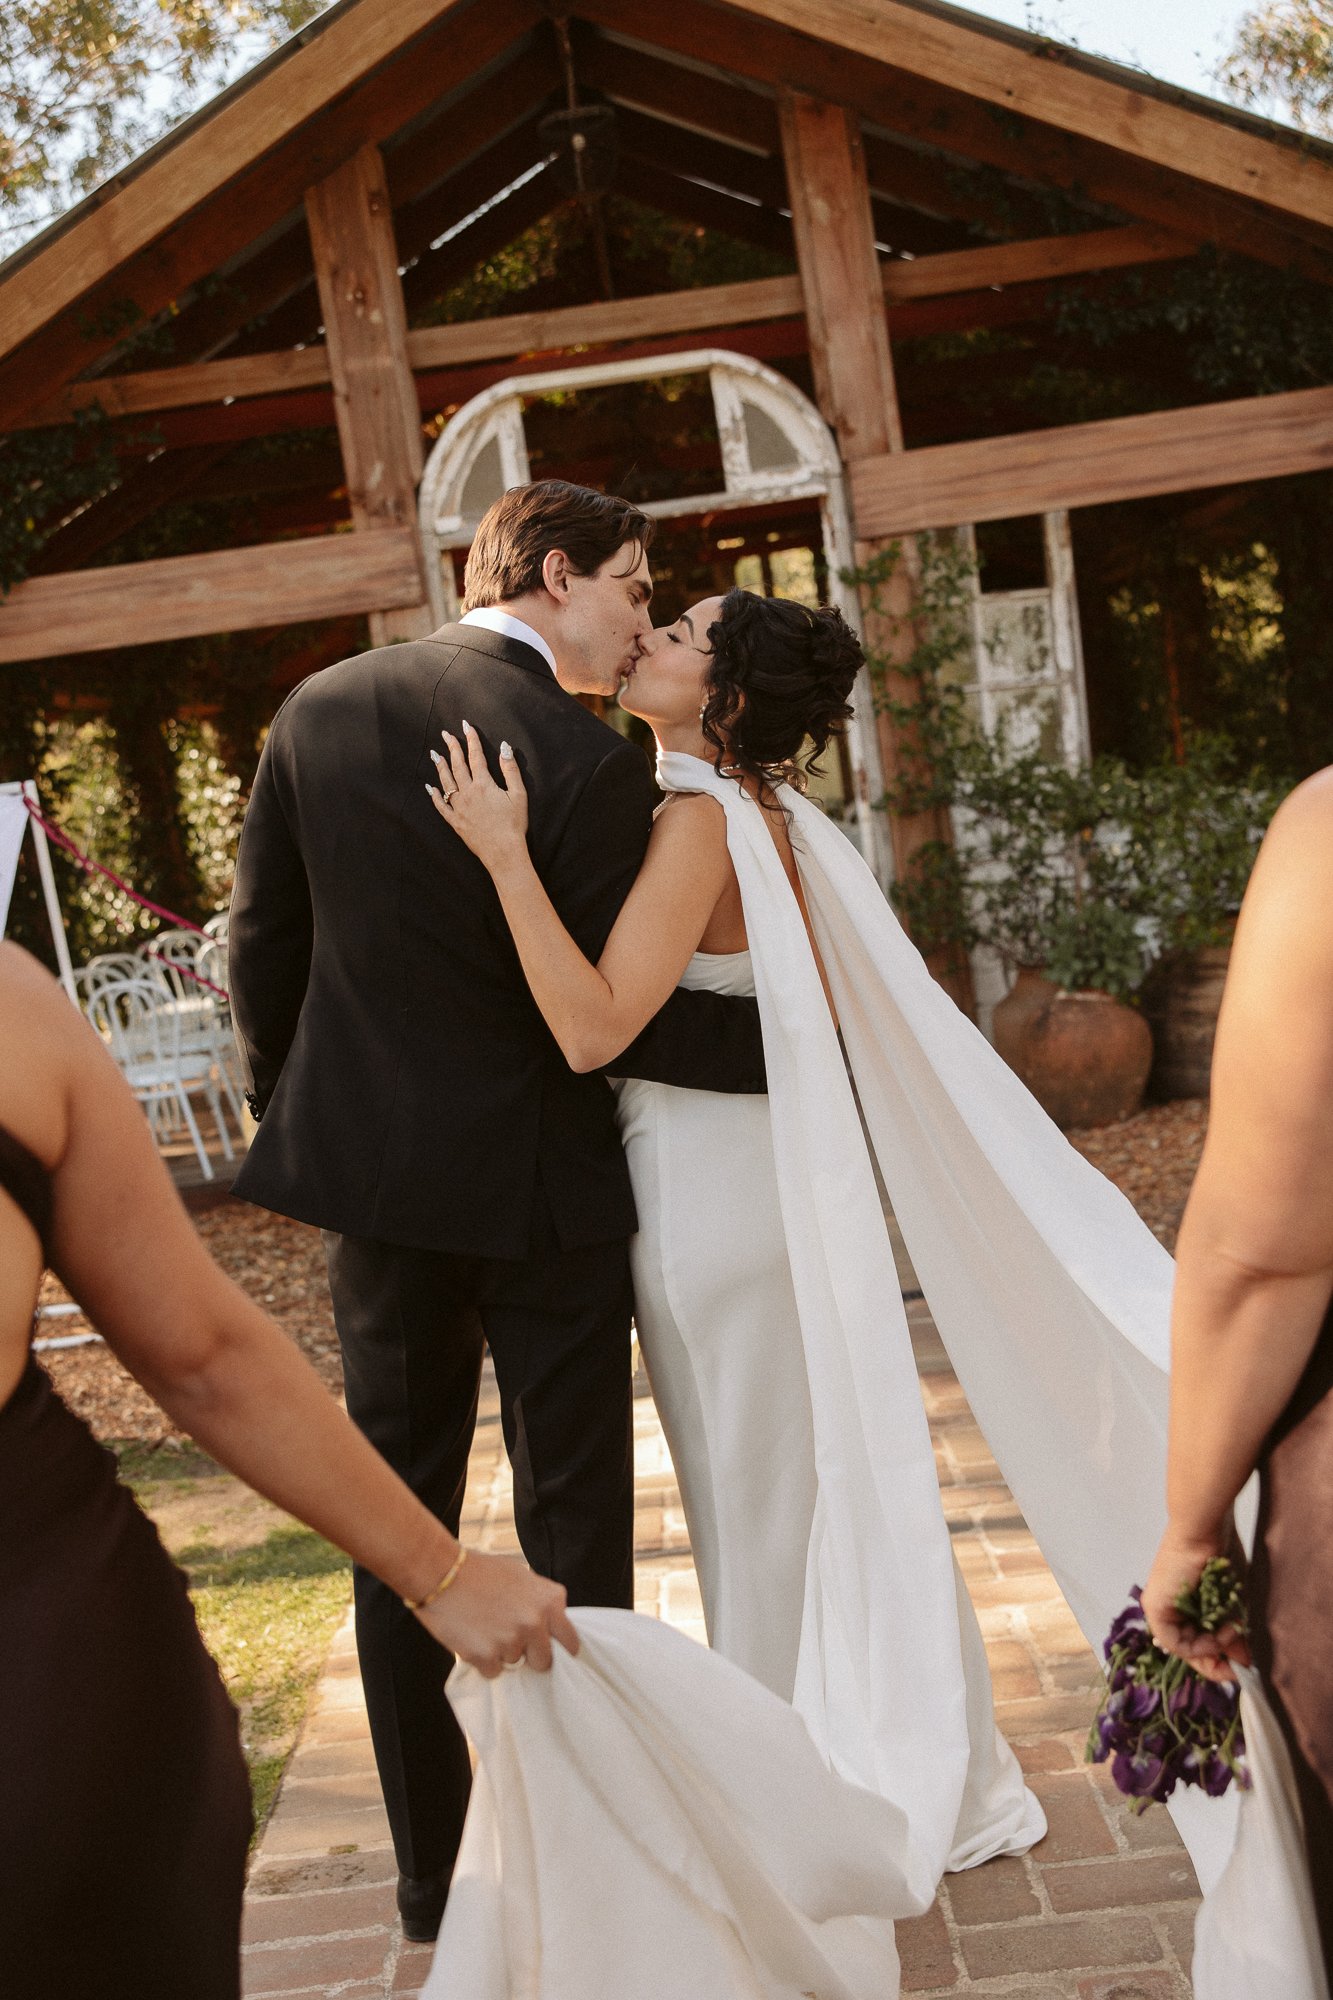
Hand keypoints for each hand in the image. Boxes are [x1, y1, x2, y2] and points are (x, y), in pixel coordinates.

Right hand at [413, 1548, 579, 1676]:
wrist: (441, 1573)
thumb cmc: (481, 1572)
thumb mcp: (522, 1577)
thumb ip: (540, 1603)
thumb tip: (552, 1627)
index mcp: (549, 1601)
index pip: (570, 1641)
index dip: (560, 1648)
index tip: (552, 1651)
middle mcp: (535, 1622)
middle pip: (544, 1661)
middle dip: (530, 1656)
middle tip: (511, 1640)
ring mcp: (511, 1641)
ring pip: (514, 1664)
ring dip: (501, 1653)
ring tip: (484, 1628)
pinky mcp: (487, 1656)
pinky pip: (493, 1672)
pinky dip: (483, 1661)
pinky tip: (473, 1638)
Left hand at [427, 721, 527, 871]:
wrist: (503, 852)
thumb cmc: (514, 824)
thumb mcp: (519, 794)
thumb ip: (510, 769)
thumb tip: (504, 747)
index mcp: (484, 784)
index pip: (476, 756)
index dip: (471, 739)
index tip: (466, 725)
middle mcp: (468, 793)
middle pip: (457, 765)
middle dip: (451, 747)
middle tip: (445, 735)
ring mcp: (459, 808)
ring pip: (446, 782)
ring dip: (440, 767)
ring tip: (435, 754)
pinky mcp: (455, 822)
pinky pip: (441, 806)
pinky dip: (434, 796)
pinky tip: (430, 787)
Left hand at [1142, 1526, 1250, 1682]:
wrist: (1204, 1529)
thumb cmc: (1220, 1556)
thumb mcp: (1232, 1604)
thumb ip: (1234, 1633)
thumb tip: (1246, 1663)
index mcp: (1184, 1606)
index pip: (1197, 1645)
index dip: (1218, 1662)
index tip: (1241, 1669)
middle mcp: (1168, 1609)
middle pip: (1190, 1651)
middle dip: (1217, 1662)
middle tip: (1239, 1669)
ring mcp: (1158, 1609)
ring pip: (1186, 1648)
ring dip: (1214, 1648)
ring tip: (1233, 1632)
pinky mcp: (1155, 1608)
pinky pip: (1177, 1642)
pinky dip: (1201, 1644)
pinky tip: (1219, 1633)